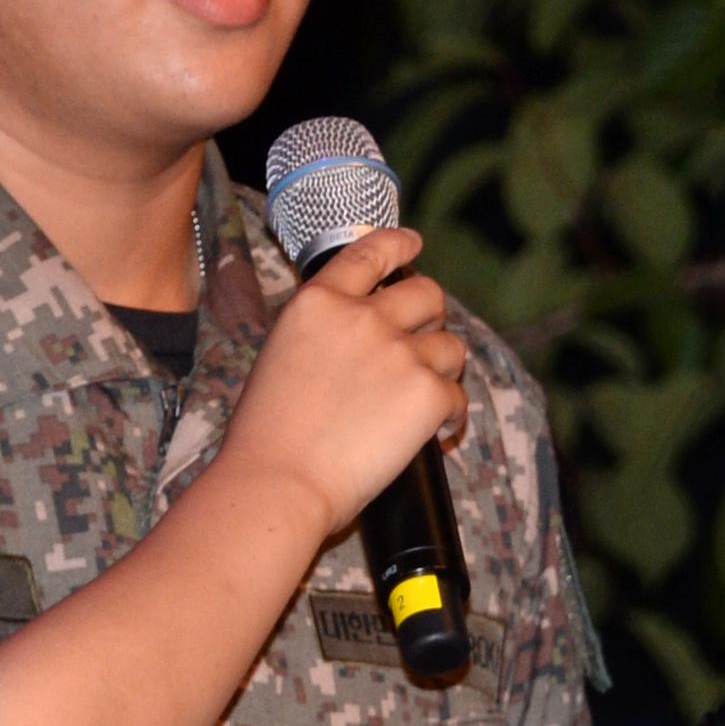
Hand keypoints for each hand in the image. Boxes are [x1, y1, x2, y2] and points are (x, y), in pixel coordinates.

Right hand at [220, 227, 468, 536]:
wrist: (278, 481)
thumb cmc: (266, 435)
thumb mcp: (281, 356)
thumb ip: (323, 334)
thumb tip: (356, 339)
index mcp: (319, 303)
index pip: (370, 253)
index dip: (398, 245)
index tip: (414, 244)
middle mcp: (363, 317)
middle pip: (425, 294)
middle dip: (430, 316)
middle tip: (423, 342)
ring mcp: (400, 353)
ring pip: (450, 345)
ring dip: (441, 369)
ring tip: (420, 401)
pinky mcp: (427, 393)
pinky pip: (457, 396)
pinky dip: (449, 417)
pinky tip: (433, 434)